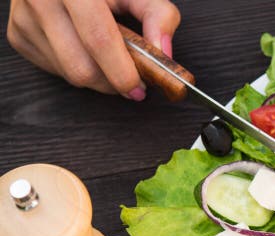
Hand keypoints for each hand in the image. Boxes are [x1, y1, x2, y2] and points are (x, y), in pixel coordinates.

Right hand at [6, 0, 179, 99]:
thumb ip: (157, 16)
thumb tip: (163, 52)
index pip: (98, 39)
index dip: (122, 71)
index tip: (139, 88)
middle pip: (81, 67)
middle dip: (112, 83)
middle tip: (132, 82)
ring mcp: (24, 18)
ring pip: (68, 74)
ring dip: (97, 78)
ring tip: (110, 60)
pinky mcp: (17, 34)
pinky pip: (54, 70)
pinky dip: (76, 69)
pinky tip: (85, 50)